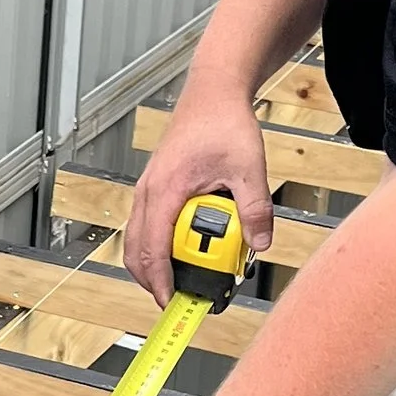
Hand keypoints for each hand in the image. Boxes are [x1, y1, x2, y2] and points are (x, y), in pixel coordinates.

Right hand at [122, 78, 275, 304]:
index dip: (160, 280)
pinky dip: (157, 245)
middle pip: (135, 250)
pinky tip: (183, 250)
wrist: (212, 93)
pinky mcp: (155, 188)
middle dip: (152, 280)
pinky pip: (146, 226)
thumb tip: (260, 244)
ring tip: (181, 279)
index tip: (172, 302)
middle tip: (176, 299)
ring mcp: (148, 189)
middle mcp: (149, 191)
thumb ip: (256, 209)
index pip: (153, 247)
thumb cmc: (223, 122)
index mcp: (167, 189)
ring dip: (153, 264)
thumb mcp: (249, 167)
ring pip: (137, 239)